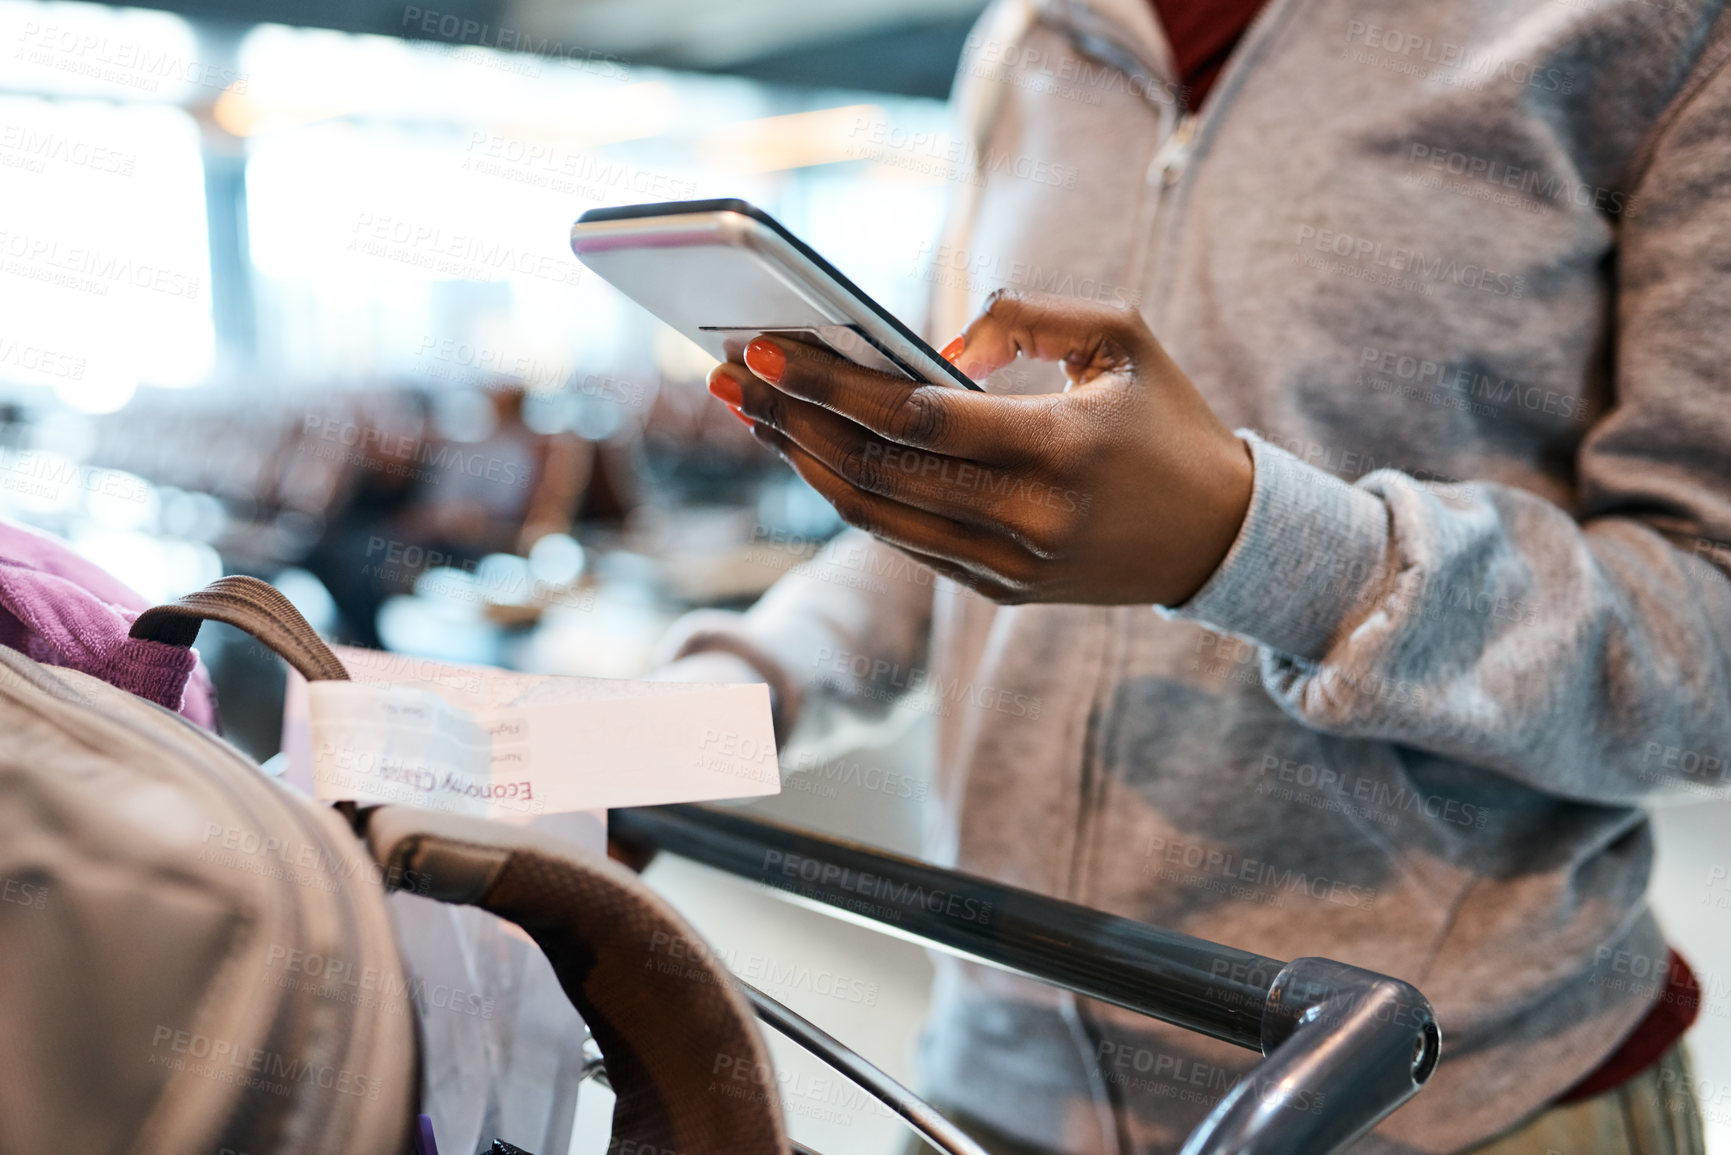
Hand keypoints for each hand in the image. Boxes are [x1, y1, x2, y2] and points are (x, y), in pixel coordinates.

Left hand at [706, 290, 1253, 606]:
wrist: (1219, 537)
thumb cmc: (1168, 422)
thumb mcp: (1122, 337)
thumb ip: (1026, 317)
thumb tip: (931, 348)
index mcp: (1059, 449)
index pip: (916, 418)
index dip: (832, 385)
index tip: (766, 349)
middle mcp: (1029, 520)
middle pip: (876, 472)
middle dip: (792, 422)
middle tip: (731, 378)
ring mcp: (1010, 567)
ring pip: (877, 517)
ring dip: (804, 464)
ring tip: (755, 414)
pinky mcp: (999, 592)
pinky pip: (905, 542)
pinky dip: (850, 498)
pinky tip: (811, 455)